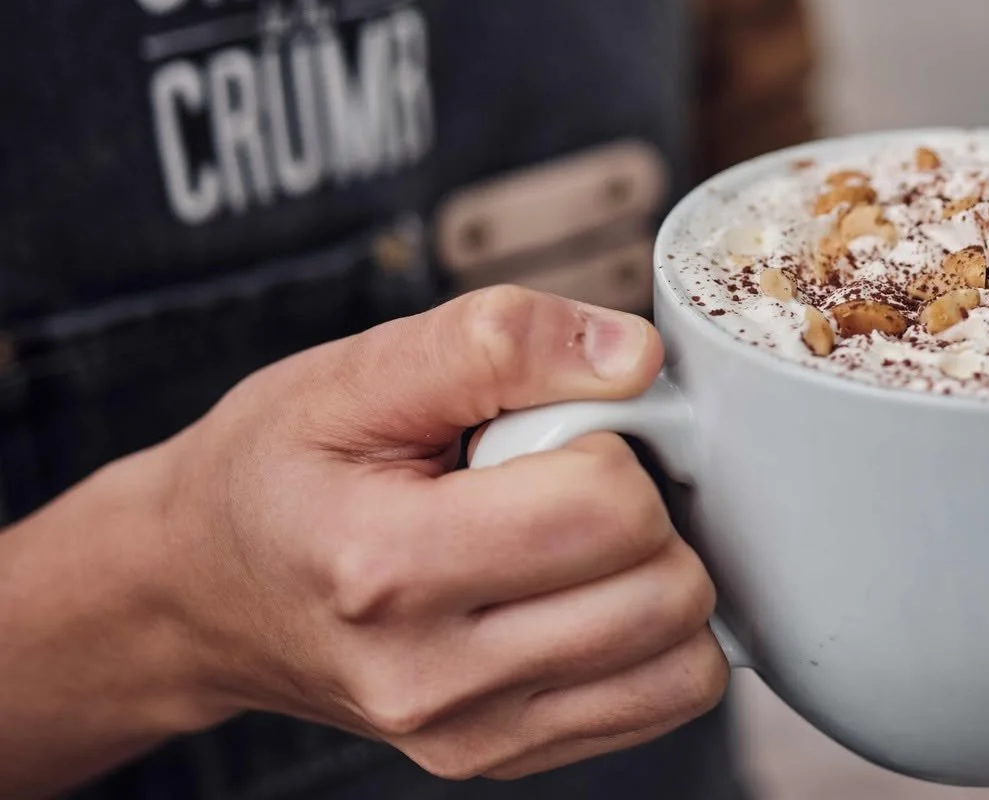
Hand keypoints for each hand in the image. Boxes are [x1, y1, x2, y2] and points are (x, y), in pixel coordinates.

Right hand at [156, 285, 728, 780]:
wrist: (199, 584)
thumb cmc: (278, 466)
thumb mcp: (360, 369)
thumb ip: (501, 340)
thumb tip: (632, 355)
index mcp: (387, 567)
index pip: (605, 511)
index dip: (612, 438)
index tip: (555, 422)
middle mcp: (430, 676)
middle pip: (660, 592)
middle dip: (647, 505)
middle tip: (565, 472)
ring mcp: (466, 733)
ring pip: (681, 659)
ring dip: (659, 572)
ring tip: (572, 529)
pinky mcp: (497, 756)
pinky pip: (660, 701)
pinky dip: (654, 634)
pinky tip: (584, 583)